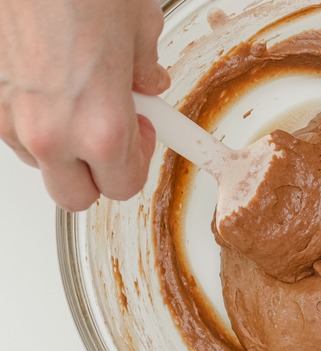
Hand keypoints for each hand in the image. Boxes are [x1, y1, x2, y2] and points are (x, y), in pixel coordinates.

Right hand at [0, 0, 168, 210]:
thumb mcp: (137, 26)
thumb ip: (145, 68)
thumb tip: (148, 82)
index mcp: (101, 128)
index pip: (123, 186)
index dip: (139, 161)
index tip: (144, 134)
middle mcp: (51, 134)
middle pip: (75, 196)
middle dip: (99, 174)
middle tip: (113, 135)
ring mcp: (10, 120)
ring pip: (41, 164)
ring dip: (64, 146)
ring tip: (78, 99)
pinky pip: (13, 132)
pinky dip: (35, 120)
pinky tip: (49, 85)